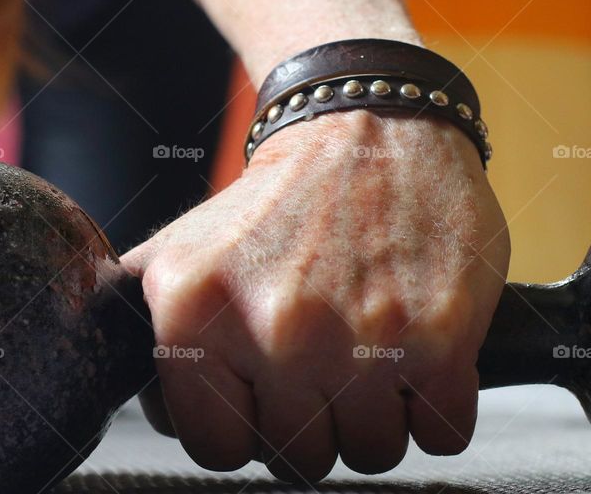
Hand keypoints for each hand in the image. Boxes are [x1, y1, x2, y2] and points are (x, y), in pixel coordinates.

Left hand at [122, 109, 509, 481]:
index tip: (263, 395)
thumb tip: (148, 405)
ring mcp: (358, 341)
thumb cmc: (278, 202)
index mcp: (195, 313)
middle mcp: (272, 331)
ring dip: (375, 416)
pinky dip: (436, 406)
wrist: (368, 131)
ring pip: (371, 453)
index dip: (245, 426)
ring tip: (367, 350)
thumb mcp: (180, 248)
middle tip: (322, 360)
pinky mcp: (438, 339)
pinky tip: (414, 352)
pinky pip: (443, 436)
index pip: (215, 448)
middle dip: (313, 421)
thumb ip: (150, 328)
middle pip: (298, 460)